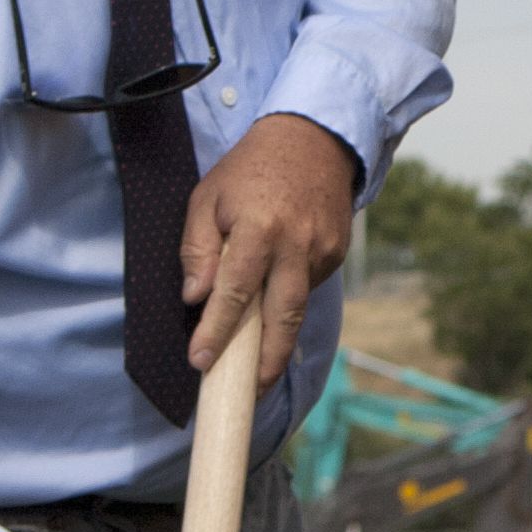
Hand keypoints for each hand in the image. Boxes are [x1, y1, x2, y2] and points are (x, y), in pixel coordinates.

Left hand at [179, 112, 358, 373]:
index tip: (200, 361)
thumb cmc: (248, 169)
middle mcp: (296, 244)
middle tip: (249, 393)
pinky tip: (274, 299)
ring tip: (258, 368)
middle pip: (283, 317)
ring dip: (278, 338)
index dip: (217, 330)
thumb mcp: (207, 197)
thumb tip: (194, 298)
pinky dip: (288, 300)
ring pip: (298, 306)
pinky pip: (308, 286)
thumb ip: (197, 248)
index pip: (234, 291)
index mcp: (259, 228)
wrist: (314, 138)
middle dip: (266, 361)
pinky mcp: (336, 252)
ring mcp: (322, 250)